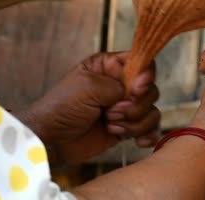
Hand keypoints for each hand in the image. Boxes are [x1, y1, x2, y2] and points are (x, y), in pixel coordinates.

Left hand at [17, 52, 160, 164]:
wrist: (52, 140)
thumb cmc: (63, 107)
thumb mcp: (89, 87)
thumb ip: (120, 84)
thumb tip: (144, 87)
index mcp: (111, 67)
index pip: (143, 63)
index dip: (145, 77)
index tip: (136, 90)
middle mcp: (122, 85)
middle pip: (151, 90)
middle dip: (134, 106)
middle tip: (110, 112)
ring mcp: (126, 108)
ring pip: (152, 111)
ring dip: (134, 123)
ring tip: (110, 126)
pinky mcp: (128, 127)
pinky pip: (151, 129)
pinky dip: (146, 135)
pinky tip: (135, 141)